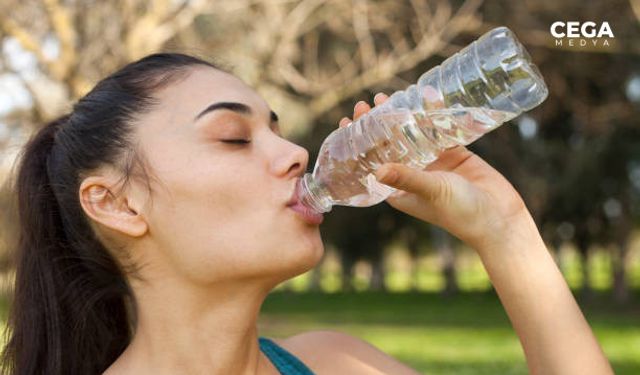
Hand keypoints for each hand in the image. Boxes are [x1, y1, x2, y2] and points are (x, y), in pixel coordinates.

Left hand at [339, 93, 532, 249]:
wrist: (499, 219)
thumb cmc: (461, 213)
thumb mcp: (431, 192)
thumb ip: (407, 178)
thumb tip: (377, 170)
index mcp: (398, 189)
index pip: (371, 162)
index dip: (358, 143)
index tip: (347, 122)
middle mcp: (412, 175)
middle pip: (388, 145)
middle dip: (375, 124)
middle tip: (365, 103)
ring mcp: (433, 163)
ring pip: (411, 134)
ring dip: (399, 116)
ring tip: (387, 96)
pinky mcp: (453, 154)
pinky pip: (437, 130)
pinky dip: (431, 114)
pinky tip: (424, 96)